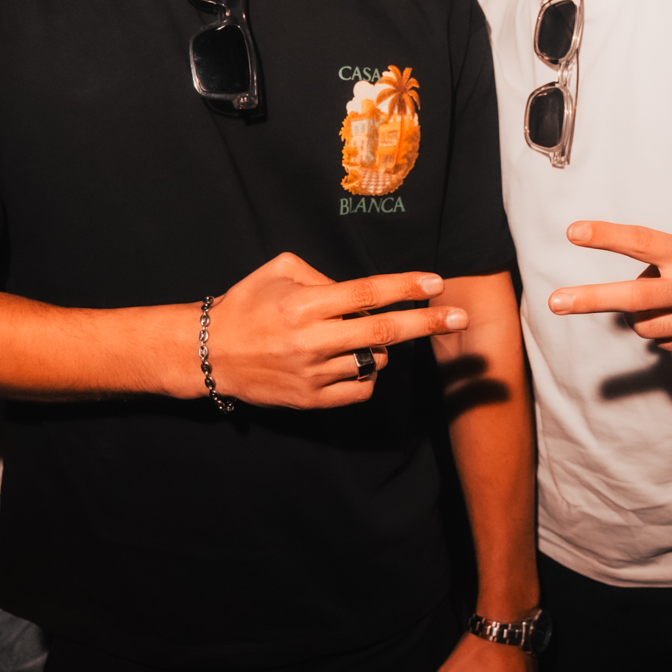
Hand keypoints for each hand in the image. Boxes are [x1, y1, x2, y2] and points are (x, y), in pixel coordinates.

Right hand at [203, 254, 467, 406]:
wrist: (210, 354)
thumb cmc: (247, 305)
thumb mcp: (278, 270)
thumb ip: (322, 275)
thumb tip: (361, 295)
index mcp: (304, 304)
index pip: (367, 293)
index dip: (405, 287)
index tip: (435, 282)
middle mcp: (312, 340)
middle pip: (384, 332)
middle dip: (428, 323)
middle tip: (460, 317)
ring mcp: (313, 374)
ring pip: (375, 360)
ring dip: (382, 346)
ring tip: (358, 337)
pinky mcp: (311, 401)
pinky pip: (361, 388)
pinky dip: (367, 374)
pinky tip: (351, 361)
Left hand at [549, 221, 671, 354]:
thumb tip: (640, 285)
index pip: (642, 243)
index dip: (605, 237)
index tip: (573, 232)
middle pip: (631, 299)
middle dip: (589, 300)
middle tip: (554, 302)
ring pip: (646, 327)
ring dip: (643, 314)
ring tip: (670, 298)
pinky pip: (671, 343)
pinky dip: (670, 331)